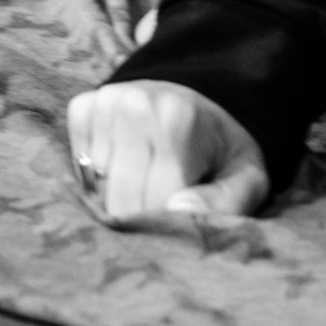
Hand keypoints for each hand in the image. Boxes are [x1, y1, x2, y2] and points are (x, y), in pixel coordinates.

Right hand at [66, 82, 268, 222]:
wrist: (198, 100)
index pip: (156, 202)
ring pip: (97, 190)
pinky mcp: (83, 107)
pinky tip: (123, 167)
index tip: (183, 221)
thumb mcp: (246, 178)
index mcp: (178, 120)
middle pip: (121, 200)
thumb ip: (225, 202)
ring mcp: (106, 102)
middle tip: (164, 208)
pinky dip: (97, 179)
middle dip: (140, 219)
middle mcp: (136, 104)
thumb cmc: (221, 151)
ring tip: (147, 184)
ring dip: (118, 200)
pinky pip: (78, 167)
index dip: (169, 225)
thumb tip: (177, 210)